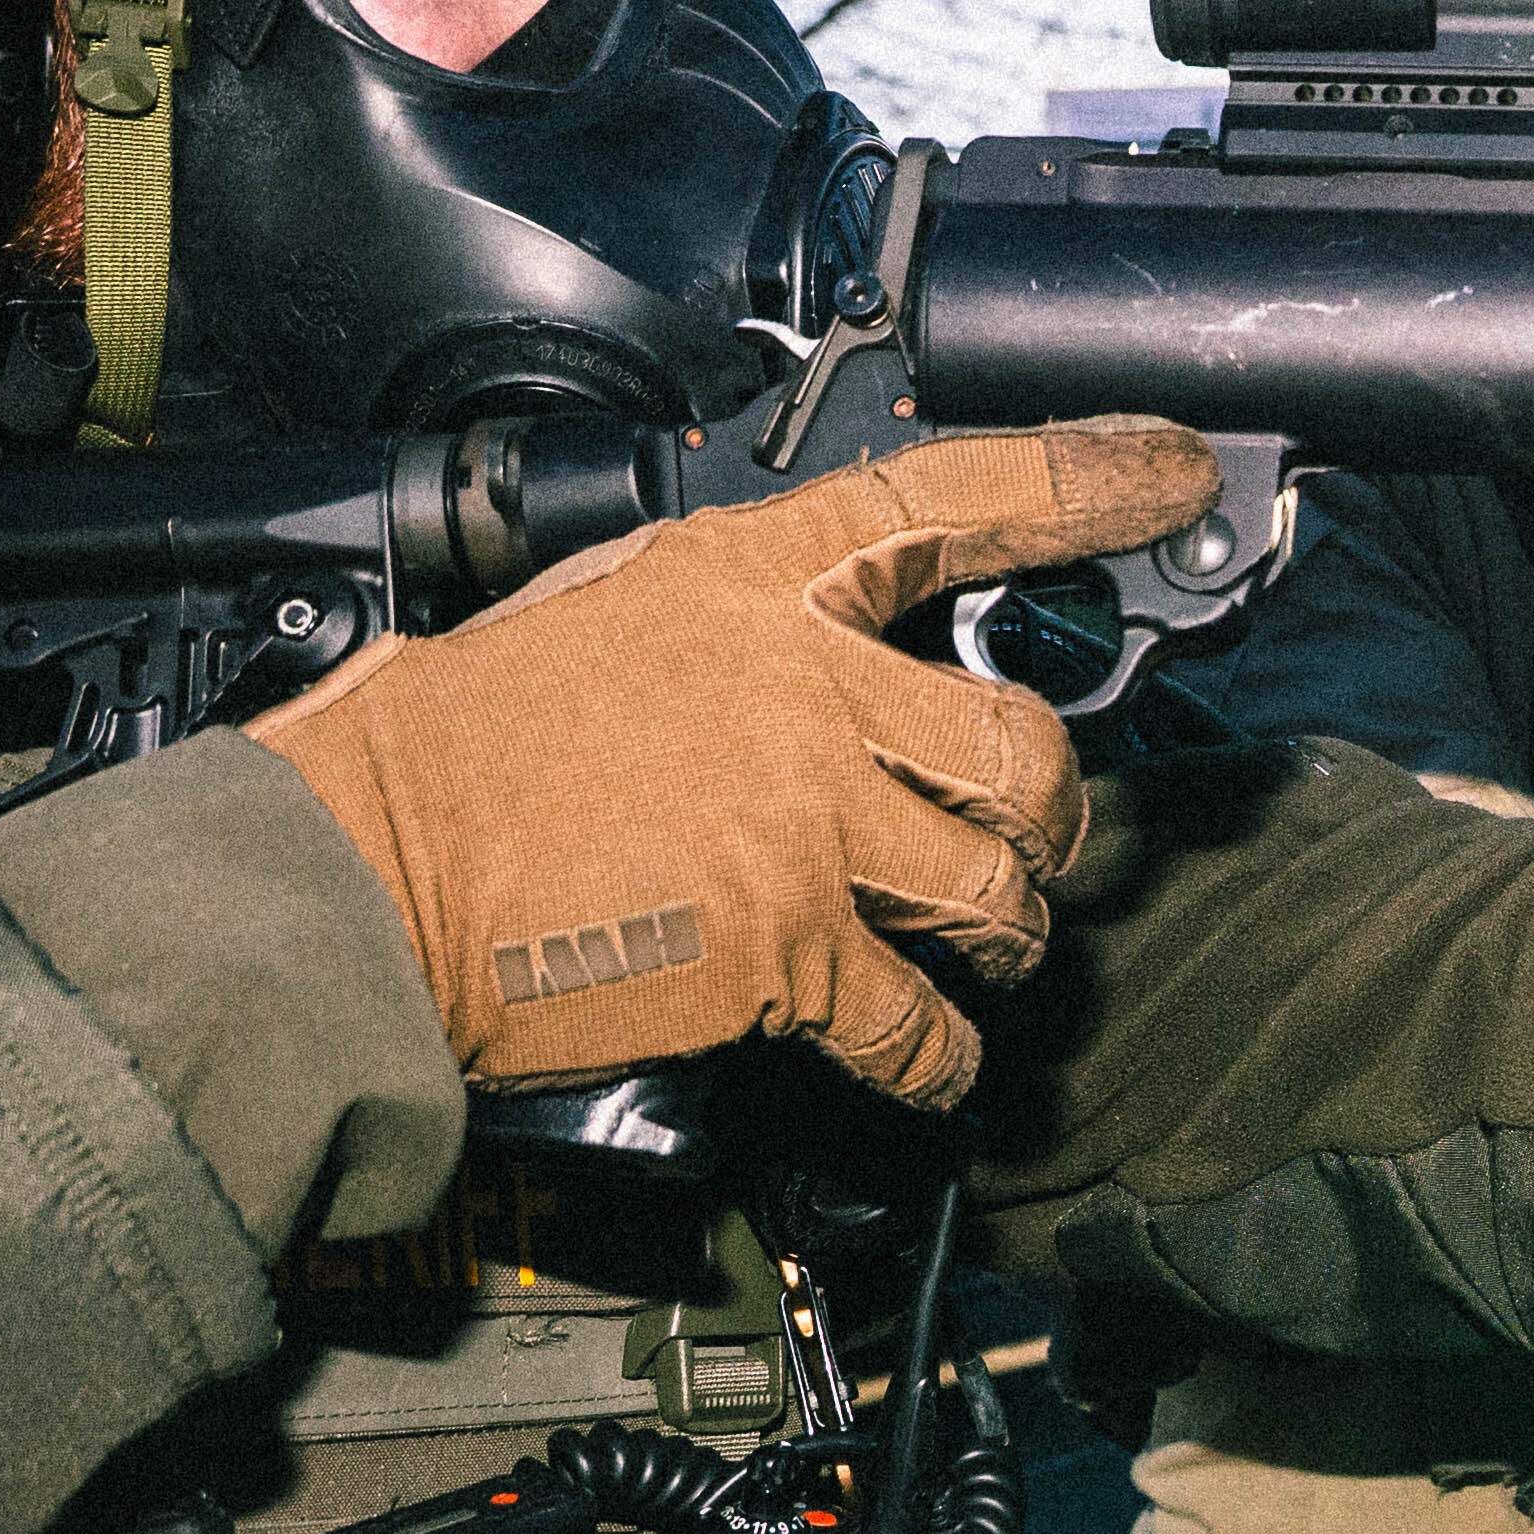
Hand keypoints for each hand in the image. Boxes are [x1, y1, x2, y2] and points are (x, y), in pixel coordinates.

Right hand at [248, 422, 1219, 1107]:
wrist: (357, 881)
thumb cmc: (444, 754)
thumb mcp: (595, 616)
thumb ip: (727, 631)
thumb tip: (811, 668)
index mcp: (745, 580)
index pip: (950, 499)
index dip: (1084, 483)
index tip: (1176, 471)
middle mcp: (801, 690)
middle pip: (1020, 741)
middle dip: (1047, 808)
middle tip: (1032, 838)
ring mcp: (806, 825)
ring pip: (1000, 884)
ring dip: (1007, 932)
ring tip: (981, 950)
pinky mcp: (789, 955)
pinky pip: (927, 1022)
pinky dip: (942, 1058)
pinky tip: (931, 1062)